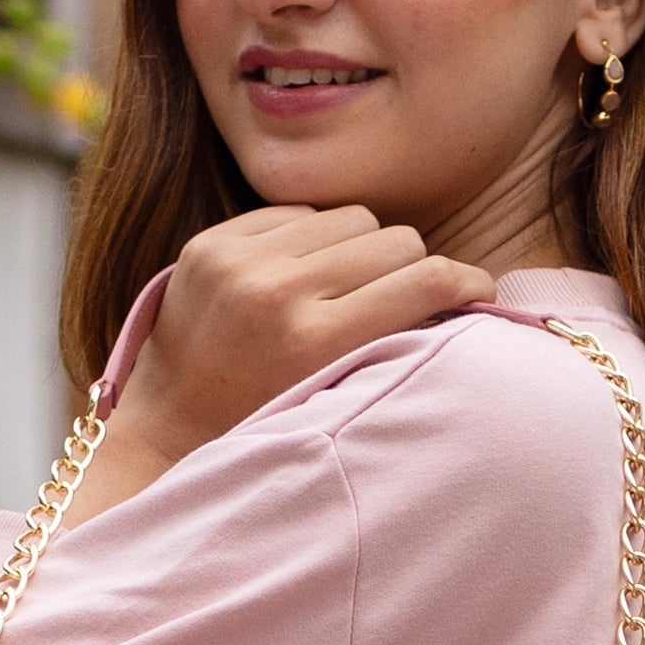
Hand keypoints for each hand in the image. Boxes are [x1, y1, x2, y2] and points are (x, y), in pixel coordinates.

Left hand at [69, 205, 493, 523]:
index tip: (480, 293)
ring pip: (353, 217)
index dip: (468, 283)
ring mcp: (237, 262)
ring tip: (349, 288)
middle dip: (413, 269)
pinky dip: (311, 239)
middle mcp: (276, 292)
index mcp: (314, 343)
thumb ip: (393, 347)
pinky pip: (297, 211)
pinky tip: (301, 276)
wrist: (164, 433)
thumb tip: (460, 294)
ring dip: (363, 248)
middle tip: (406, 300)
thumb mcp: (336, 402)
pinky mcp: (210, 244)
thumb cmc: (266, 433)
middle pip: (395, 241)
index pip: (426, 281)